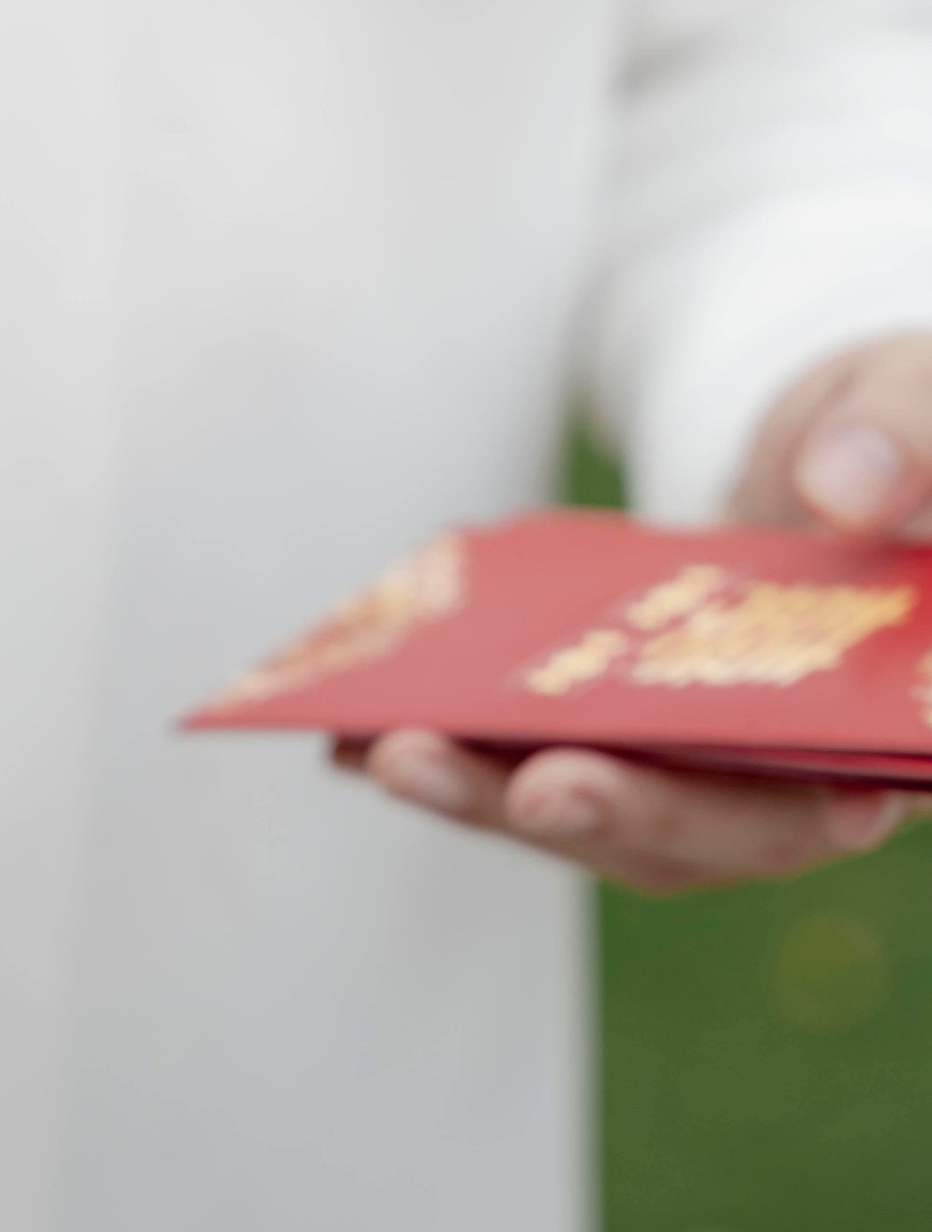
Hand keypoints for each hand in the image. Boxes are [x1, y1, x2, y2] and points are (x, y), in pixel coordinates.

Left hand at [355, 331, 931, 891]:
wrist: (858, 432)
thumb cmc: (908, 426)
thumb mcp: (924, 404)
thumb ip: (909, 442)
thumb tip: (841, 489)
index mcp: (903, 726)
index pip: (830, 801)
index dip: (738, 814)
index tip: (615, 785)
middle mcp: (814, 768)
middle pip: (699, 827)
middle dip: (587, 804)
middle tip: (477, 771)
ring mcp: (716, 757)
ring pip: (608, 805)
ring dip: (496, 790)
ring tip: (388, 752)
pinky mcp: (639, 728)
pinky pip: (551, 751)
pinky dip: (466, 746)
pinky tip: (356, 732)